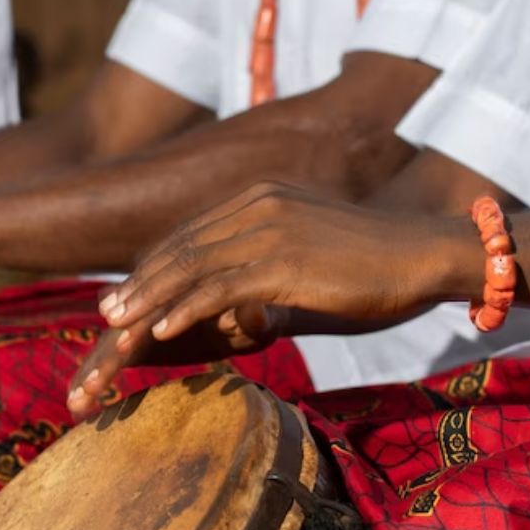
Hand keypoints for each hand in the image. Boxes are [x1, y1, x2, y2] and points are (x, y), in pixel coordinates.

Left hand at [68, 182, 475, 408]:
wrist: (425, 254)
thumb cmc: (373, 265)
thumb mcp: (309, 255)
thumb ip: (267, 272)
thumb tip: (239, 310)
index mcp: (259, 199)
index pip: (189, 236)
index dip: (152, 270)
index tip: (124, 299)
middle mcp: (258, 205)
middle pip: (180, 250)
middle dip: (138, 287)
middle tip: (104, 319)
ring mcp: (270, 229)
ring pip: (191, 267)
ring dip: (148, 301)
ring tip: (117, 329)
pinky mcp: (286, 260)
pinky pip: (222, 287)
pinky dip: (186, 309)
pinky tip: (162, 331)